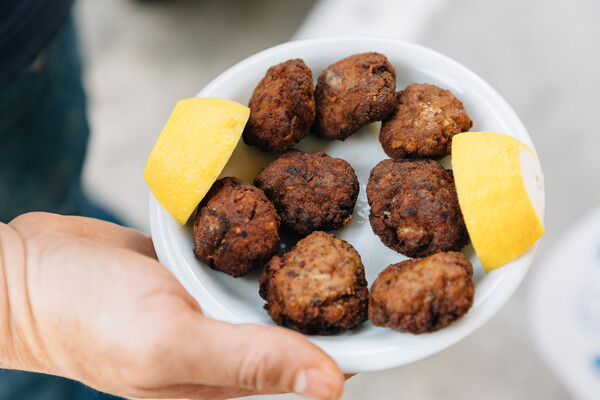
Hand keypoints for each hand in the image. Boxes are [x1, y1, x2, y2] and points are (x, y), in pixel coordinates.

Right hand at [1, 212, 343, 399]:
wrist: (29, 271)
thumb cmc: (90, 319)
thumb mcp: (172, 343)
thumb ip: (250, 363)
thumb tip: (333, 388)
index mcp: (234, 376)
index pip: (312, 363)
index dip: (352, 334)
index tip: (389, 294)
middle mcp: (232, 340)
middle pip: (300, 318)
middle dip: (335, 285)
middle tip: (376, 238)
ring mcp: (215, 300)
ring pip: (274, 279)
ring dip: (302, 253)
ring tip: (344, 212)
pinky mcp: (200, 265)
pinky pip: (244, 249)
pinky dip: (263, 230)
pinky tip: (289, 202)